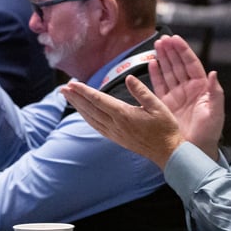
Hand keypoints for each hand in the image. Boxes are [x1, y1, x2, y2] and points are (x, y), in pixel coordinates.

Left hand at [62, 76, 187, 168]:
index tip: (72, 84)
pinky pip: (96, 126)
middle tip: (63, 88)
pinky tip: (83, 112)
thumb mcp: (158, 106)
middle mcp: (116, 125)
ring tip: (68, 97)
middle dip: (76, 98)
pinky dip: (86, 117)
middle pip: (90, 109)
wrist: (167, 152)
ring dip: (78, 107)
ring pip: (91, 118)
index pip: (99, 100)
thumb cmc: (165, 128)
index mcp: (124, 115)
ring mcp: (114, 133)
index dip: (84, 91)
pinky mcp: (116, 138)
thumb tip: (128, 78)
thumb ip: (141, 92)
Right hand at [149, 35, 223, 157]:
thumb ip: (216, 92)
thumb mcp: (216, 112)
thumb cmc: (209, 132)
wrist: (196, 149)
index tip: (176, 39)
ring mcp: (176, 95)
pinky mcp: (165, 103)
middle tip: (163, 39)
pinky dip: (155, 74)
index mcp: (201, 88)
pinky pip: (159, 85)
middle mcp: (188, 89)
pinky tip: (152, 63)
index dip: (183, 51)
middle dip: (171, 51)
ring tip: (157, 46)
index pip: (191, 64)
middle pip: (178, 65)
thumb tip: (213, 73)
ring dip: (163, 58)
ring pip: (168, 72)